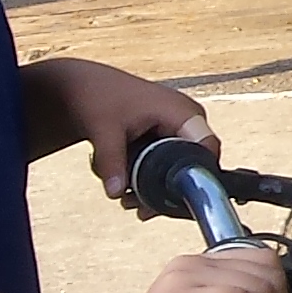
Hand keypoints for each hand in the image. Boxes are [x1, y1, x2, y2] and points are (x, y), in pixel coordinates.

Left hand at [29, 59, 215, 199]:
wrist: (84, 85)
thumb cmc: (97, 96)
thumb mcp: (104, 130)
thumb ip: (111, 161)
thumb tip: (115, 192)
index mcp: (184, 112)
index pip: (207, 150)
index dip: (196, 177)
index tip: (170, 201)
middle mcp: (188, 120)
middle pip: (193, 165)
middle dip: (166, 190)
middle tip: (139, 208)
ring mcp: (179, 127)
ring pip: (178, 167)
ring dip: (153, 187)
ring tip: (126, 199)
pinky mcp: (167, 134)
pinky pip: (167, 161)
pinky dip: (147, 176)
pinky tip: (126, 185)